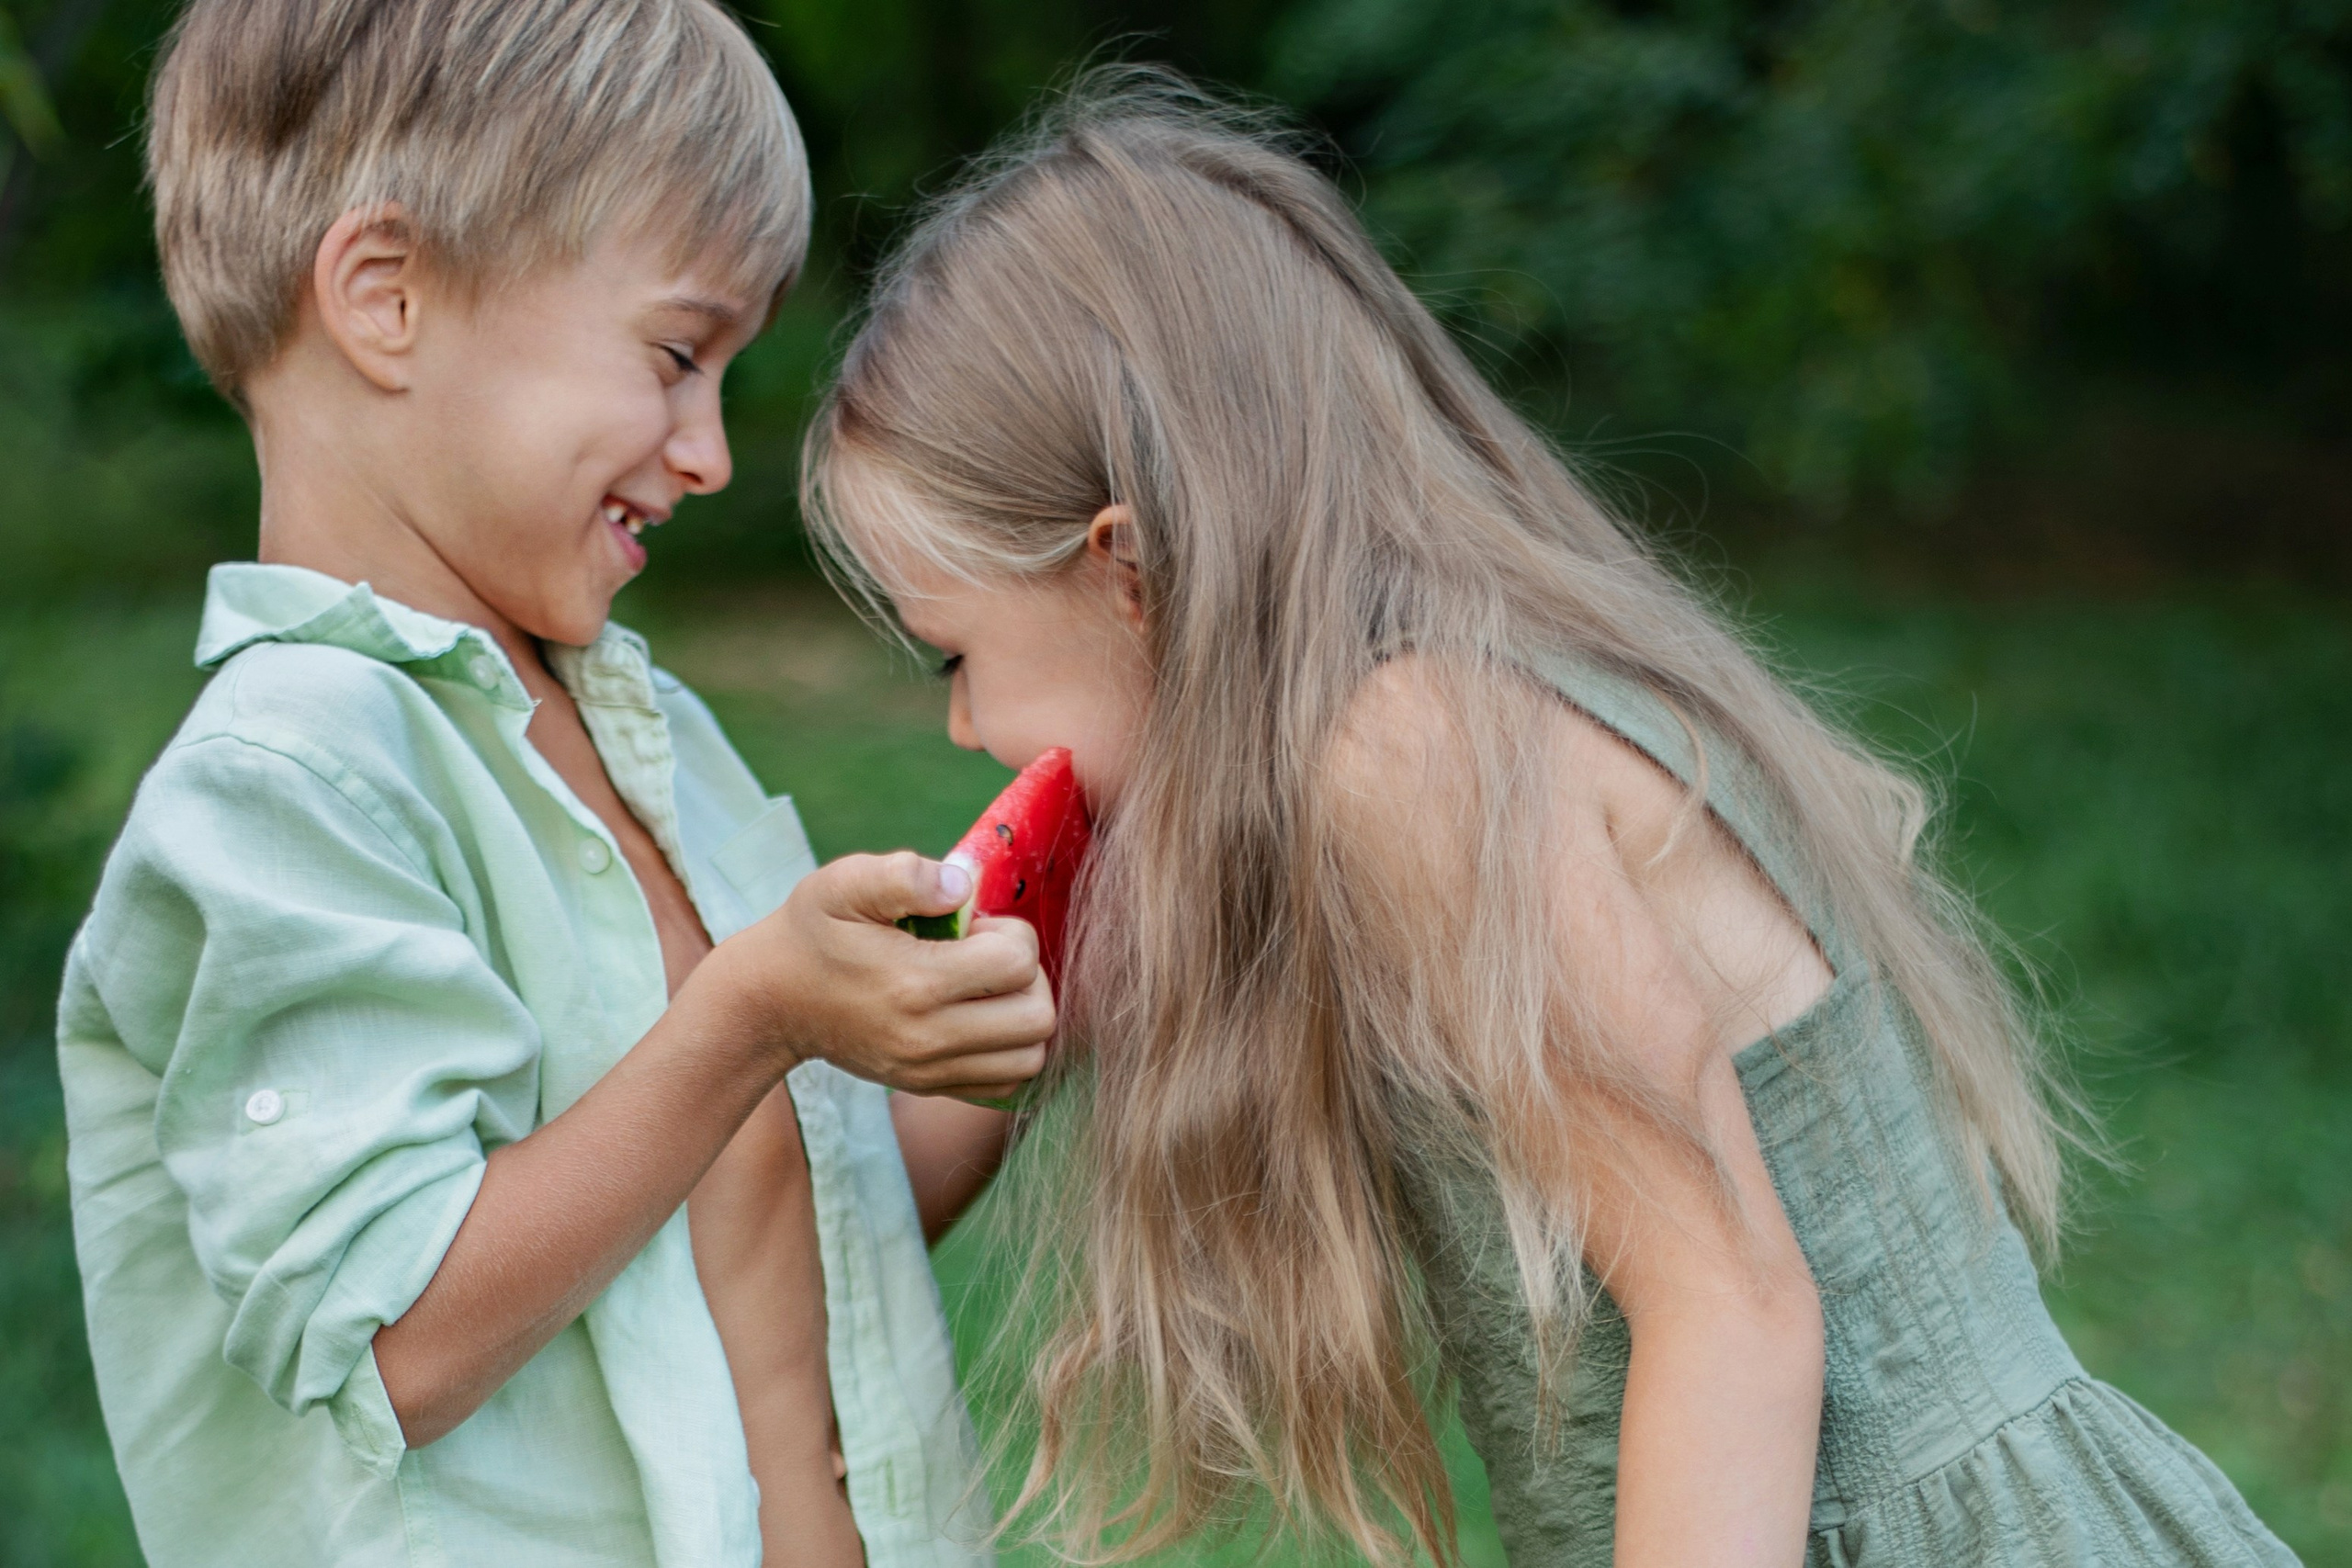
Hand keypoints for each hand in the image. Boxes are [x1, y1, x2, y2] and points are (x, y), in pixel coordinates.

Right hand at [712, 851, 1054, 1099]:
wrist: (771, 1002)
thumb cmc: (813, 932)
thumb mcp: (843, 884)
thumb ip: (904, 875)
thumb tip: (964, 885)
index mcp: (914, 983)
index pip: (1017, 963)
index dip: (1011, 934)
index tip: (975, 927)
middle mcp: (929, 1038)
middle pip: (1037, 1017)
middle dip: (1030, 976)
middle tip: (990, 956)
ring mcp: (930, 1070)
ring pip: (1031, 1057)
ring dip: (1025, 1015)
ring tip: (989, 988)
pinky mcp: (930, 1086)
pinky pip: (1008, 1083)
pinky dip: (1012, 1050)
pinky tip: (983, 1016)